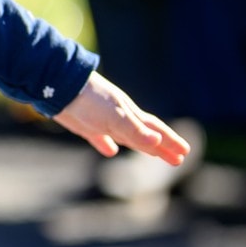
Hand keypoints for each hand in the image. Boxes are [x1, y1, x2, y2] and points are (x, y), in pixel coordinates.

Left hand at [53, 72, 190, 163]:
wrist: (60, 87)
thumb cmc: (90, 100)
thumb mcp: (115, 117)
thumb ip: (134, 130)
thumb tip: (157, 141)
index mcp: (131, 116)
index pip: (156, 131)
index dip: (171, 142)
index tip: (185, 152)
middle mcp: (121, 119)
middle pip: (146, 136)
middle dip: (162, 147)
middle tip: (178, 160)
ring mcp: (104, 122)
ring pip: (128, 137)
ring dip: (141, 146)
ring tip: (152, 153)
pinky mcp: (86, 126)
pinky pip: (101, 138)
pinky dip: (107, 145)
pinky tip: (110, 151)